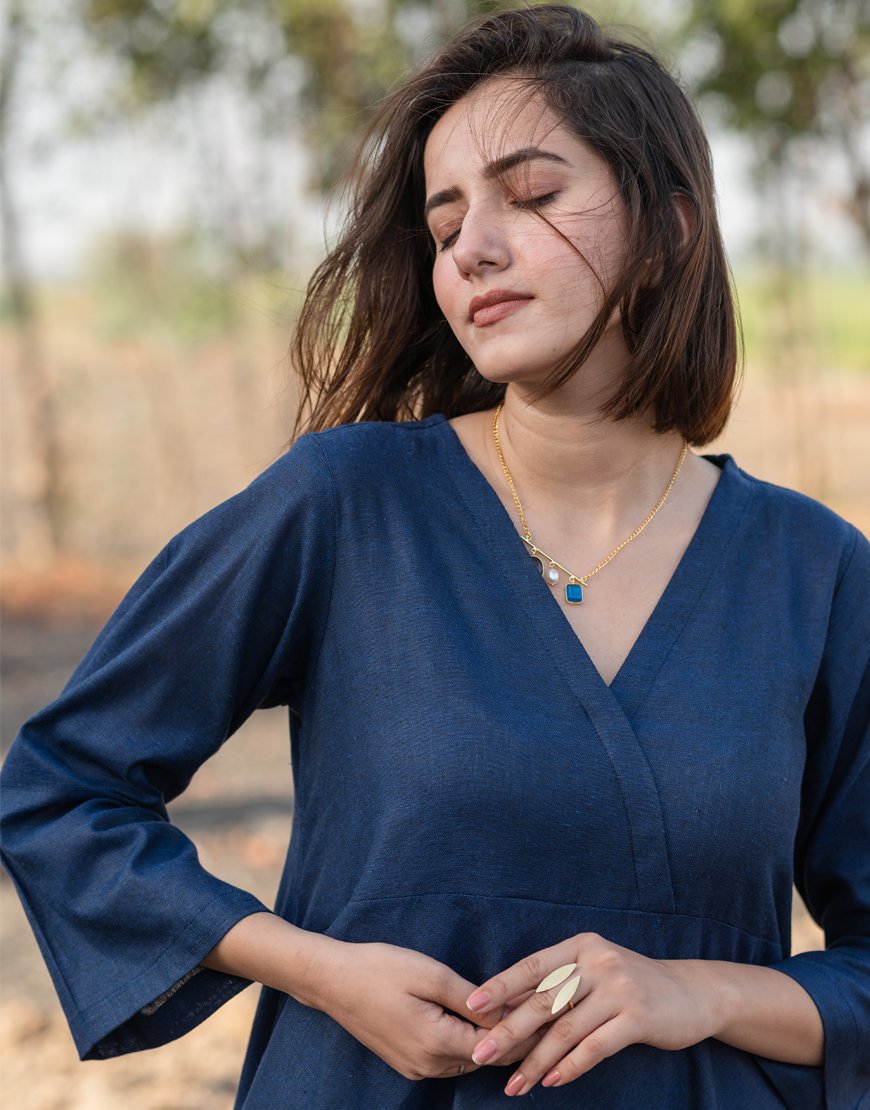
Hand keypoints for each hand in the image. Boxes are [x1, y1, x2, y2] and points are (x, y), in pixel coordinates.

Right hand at [308, 939, 544, 1080]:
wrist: (331, 981)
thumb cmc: (379, 968)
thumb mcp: (430, 974)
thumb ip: (473, 998)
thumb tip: (510, 1010)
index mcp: (437, 1044)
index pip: (497, 1048)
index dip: (525, 1029)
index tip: (548, 1008)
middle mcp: (429, 1065)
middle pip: (486, 1058)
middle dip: (514, 1037)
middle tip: (540, 1009)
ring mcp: (416, 1067)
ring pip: (469, 1060)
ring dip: (491, 1040)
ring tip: (518, 1011)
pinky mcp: (407, 1061)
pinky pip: (450, 1057)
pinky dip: (469, 1041)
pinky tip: (480, 1020)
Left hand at [464, 932, 728, 1095]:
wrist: (693, 993)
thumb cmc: (631, 985)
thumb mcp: (595, 973)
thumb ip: (559, 985)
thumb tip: (506, 1008)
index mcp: (581, 945)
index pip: (532, 966)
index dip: (500, 985)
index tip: (472, 1005)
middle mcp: (598, 961)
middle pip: (543, 1000)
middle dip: (508, 1031)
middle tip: (481, 1054)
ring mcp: (619, 988)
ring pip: (565, 1029)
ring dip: (535, 1062)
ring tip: (513, 1086)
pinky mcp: (638, 1017)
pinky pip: (594, 1047)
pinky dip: (569, 1067)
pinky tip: (550, 1082)